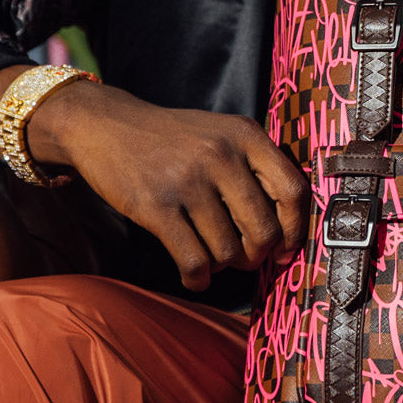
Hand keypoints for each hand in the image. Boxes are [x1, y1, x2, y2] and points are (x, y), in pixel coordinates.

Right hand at [0, 68, 309, 291]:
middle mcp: (221, 155)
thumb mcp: (221, 133)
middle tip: (246, 258)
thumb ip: (255, 166)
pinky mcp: (155, 206)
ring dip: (224, 265)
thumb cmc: (172, 137)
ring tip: (213, 257)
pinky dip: (198, 278)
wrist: (106, 124)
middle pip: (264, 230)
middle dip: (257, 255)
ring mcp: (187, 181)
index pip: (292, 189)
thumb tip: (288, 226)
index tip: (287, 247)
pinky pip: (192, 260)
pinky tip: (196, 277)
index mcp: (245, 135)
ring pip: (228, 251)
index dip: (296, 228)